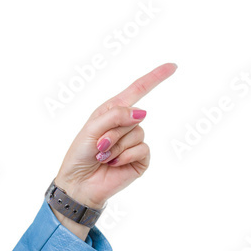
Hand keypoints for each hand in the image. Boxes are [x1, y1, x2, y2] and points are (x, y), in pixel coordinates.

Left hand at [53, 61, 177, 212]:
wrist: (79, 184)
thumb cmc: (80, 155)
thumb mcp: (91, 129)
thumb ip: (115, 116)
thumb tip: (142, 112)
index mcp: (113, 111)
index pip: (138, 90)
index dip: (155, 77)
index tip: (173, 66)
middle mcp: (126, 124)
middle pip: (134, 115)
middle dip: (113, 131)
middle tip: (98, 146)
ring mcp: (135, 142)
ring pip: (138, 133)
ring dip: (117, 146)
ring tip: (103, 157)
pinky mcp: (141, 159)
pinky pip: (142, 149)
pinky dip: (125, 156)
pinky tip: (114, 164)